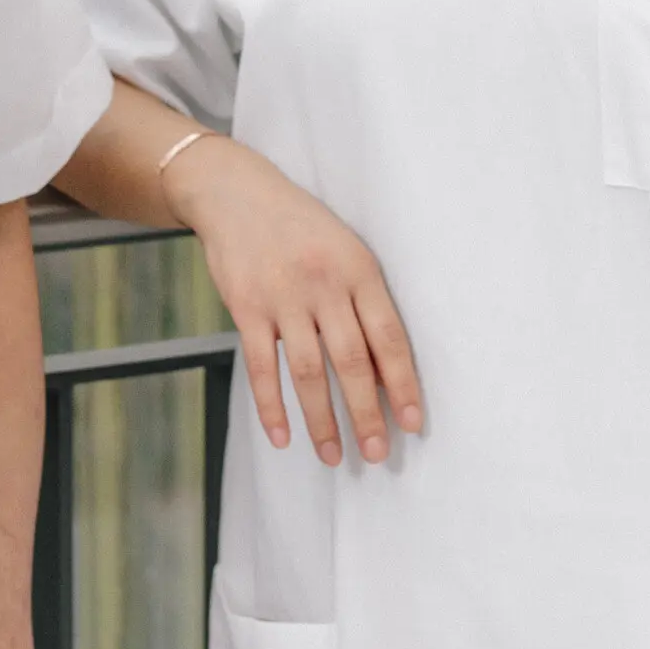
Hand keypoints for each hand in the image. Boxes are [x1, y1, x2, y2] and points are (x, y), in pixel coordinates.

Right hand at [162, 138, 421, 466]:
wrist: (236, 193)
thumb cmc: (300, 226)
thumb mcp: (344, 250)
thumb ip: (363, 304)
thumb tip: (385, 373)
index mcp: (358, 268)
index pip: (388, 336)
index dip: (403, 384)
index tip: (413, 423)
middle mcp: (323, 283)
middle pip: (351, 361)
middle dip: (367, 413)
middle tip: (376, 454)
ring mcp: (282, 296)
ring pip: (308, 371)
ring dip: (322, 420)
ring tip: (334, 456)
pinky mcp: (246, 306)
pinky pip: (261, 366)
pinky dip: (272, 405)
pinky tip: (282, 435)